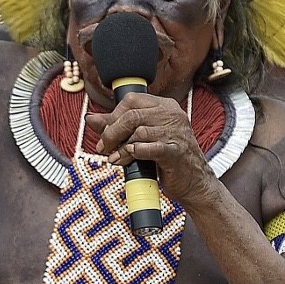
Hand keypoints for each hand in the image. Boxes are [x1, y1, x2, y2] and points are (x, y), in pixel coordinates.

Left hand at [85, 92, 215, 203]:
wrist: (194, 182)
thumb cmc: (167, 158)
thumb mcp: (142, 138)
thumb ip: (117, 126)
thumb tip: (90, 119)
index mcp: (165, 106)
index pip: (131, 100)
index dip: (113, 116)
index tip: (105, 132)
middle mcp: (172, 115)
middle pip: (132, 116)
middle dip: (112, 133)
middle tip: (104, 147)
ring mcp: (176, 133)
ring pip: (138, 133)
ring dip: (121, 148)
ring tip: (116, 159)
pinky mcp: (176, 152)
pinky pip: (148, 148)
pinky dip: (134, 153)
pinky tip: (128, 159)